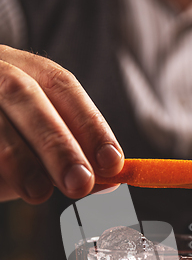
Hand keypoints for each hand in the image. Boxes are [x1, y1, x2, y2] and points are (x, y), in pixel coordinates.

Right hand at [0, 45, 123, 203]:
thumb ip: (73, 151)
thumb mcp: (41, 131)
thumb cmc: (7, 127)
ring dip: (18, 161)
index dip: (90, 124)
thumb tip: (109, 179)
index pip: (62, 86)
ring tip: (39, 192)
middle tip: (79, 183)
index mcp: (23, 67)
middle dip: (56, 143)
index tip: (112, 162)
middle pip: (24, 96)